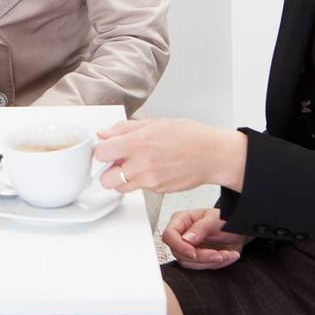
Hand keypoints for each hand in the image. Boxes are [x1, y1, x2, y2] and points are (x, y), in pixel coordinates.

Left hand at [92, 118, 247, 194]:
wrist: (213, 155)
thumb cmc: (188, 136)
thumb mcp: (154, 123)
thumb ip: (124, 129)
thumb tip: (104, 134)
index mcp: (138, 143)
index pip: (101, 154)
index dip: (102, 151)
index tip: (108, 149)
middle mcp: (141, 164)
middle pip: (105, 179)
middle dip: (108, 171)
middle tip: (118, 162)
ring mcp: (150, 181)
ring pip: (120, 187)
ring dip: (123, 178)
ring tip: (136, 166)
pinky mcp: (158, 191)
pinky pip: (139, 189)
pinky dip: (140, 182)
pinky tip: (151, 170)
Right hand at [162, 208, 249, 269]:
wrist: (238, 229)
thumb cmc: (225, 219)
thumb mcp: (214, 219)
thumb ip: (200, 228)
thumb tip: (186, 239)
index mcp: (181, 221)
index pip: (169, 236)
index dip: (179, 246)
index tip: (193, 253)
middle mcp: (182, 235)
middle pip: (179, 253)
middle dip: (201, 257)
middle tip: (218, 254)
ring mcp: (189, 248)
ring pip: (189, 263)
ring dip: (210, 262)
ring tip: (226, 254)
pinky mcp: (197, 258)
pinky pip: (201, 268)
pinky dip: (216, 264)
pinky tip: (227, 255)